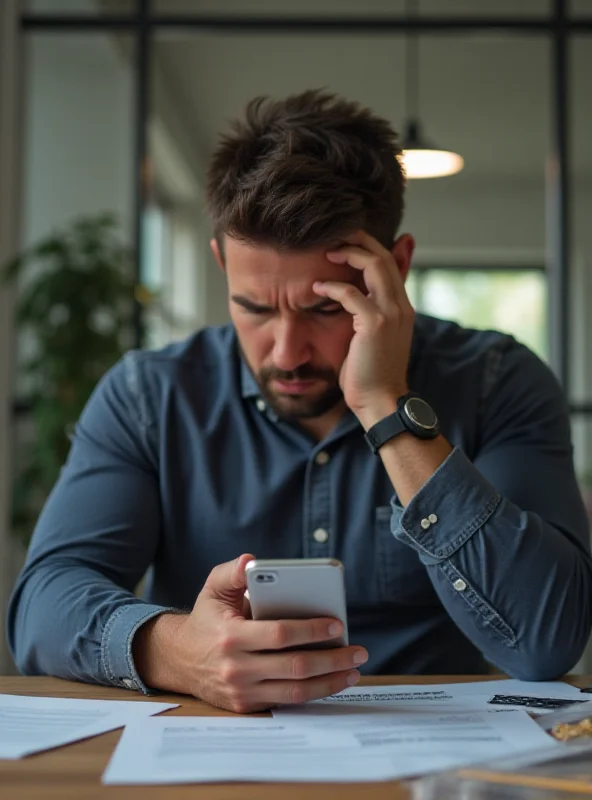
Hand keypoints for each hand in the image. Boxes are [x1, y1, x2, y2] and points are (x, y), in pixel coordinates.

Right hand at [133, 554, 366, 712]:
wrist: (179, 660)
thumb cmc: (206, 619)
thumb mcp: (212, 590)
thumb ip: (230, 572)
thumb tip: (250, 559)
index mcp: (231, 636)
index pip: (279, 635)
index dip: (311, 630)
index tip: (337, 624)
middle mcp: (236, 668)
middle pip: (294, 666)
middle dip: (332, 659)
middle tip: (358, 651)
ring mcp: (242, 691)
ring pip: (295, 691)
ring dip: (330, 682)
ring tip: (353, 670)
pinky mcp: (246, 707)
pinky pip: (286, 702)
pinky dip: (313, 694)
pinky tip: (332, 682)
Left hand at [313, 231, 414, 428]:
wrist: (381, 402)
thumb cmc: (370, 374)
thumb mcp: (371, 338)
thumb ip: (365, 314)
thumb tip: (353, 298)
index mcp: (401, 307)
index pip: (390, 262)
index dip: (368, 246)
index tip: (344, 241)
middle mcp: (401, 306)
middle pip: (384, 256)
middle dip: (358, 240)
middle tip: (332, 236)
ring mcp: (391, 313)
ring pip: (374, 265)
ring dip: (348, 254)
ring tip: (326, 253)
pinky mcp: (375, 325)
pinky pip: (352, 294)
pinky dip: (332, 287)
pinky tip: (317, 289)